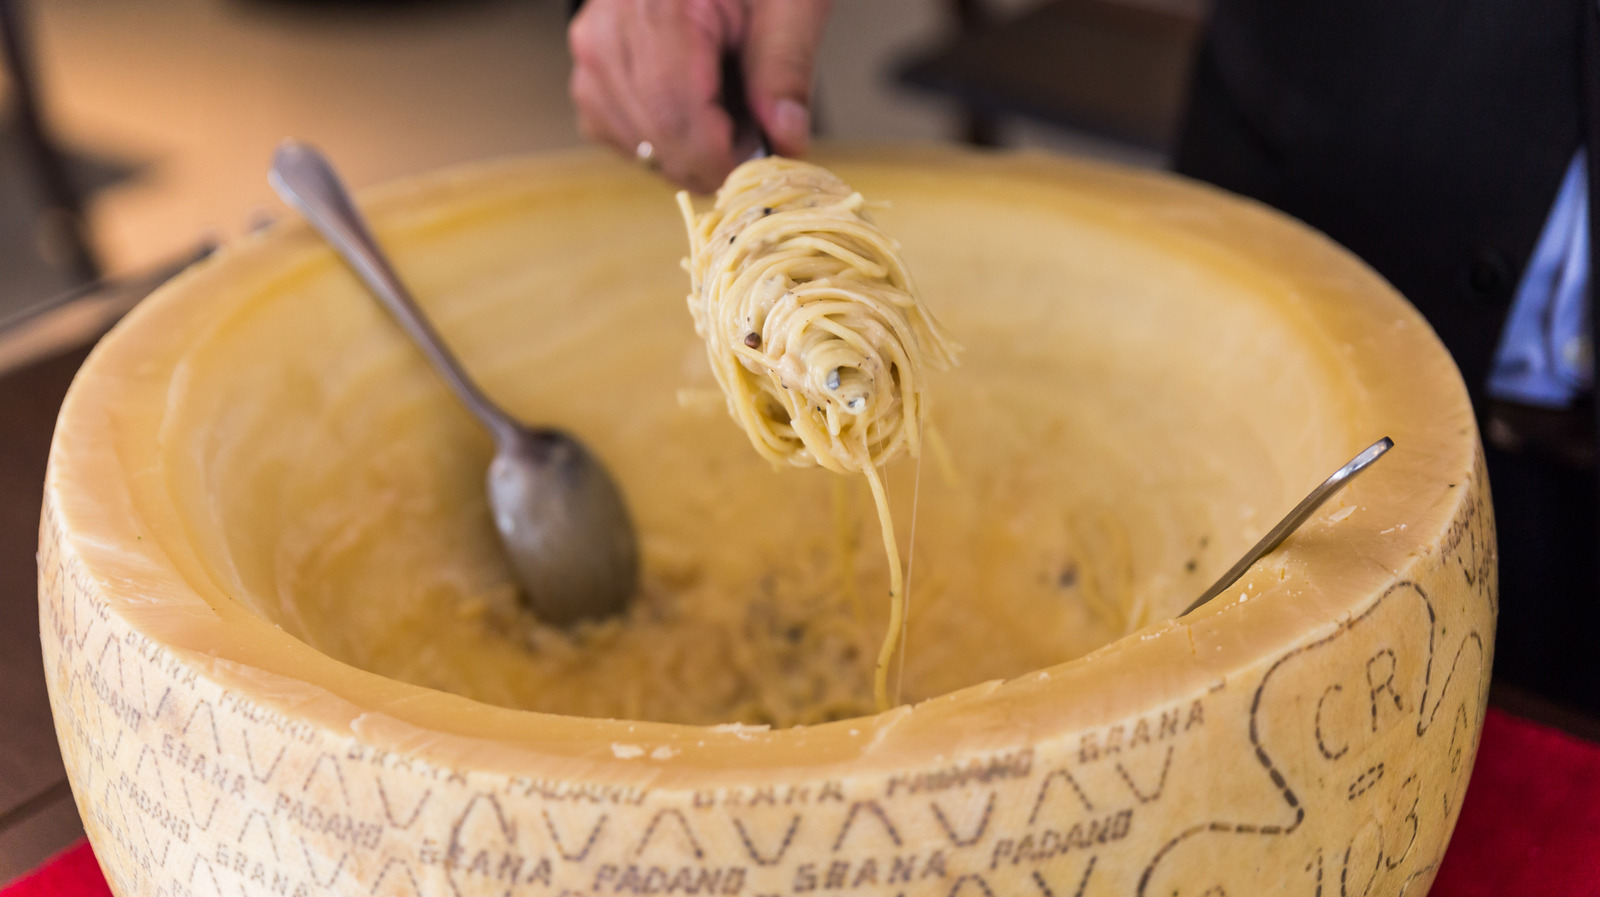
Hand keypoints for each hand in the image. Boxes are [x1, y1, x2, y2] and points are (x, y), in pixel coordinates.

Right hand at [569, 0, 831, 192]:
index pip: (674, 110)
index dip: (720, 155)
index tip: (761, 167)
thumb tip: (784, 141)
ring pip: (639, 145)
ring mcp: (592, 54)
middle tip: (757, 148)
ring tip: (730, 119)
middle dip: (713, 160)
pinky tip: (697, 119)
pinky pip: (624, 139)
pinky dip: (666, 145)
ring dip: (692, 154)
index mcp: (656, 4)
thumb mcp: (789, 4)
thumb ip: (785, 67)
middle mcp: (608, 29)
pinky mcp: (591, 77)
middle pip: (656, 134)